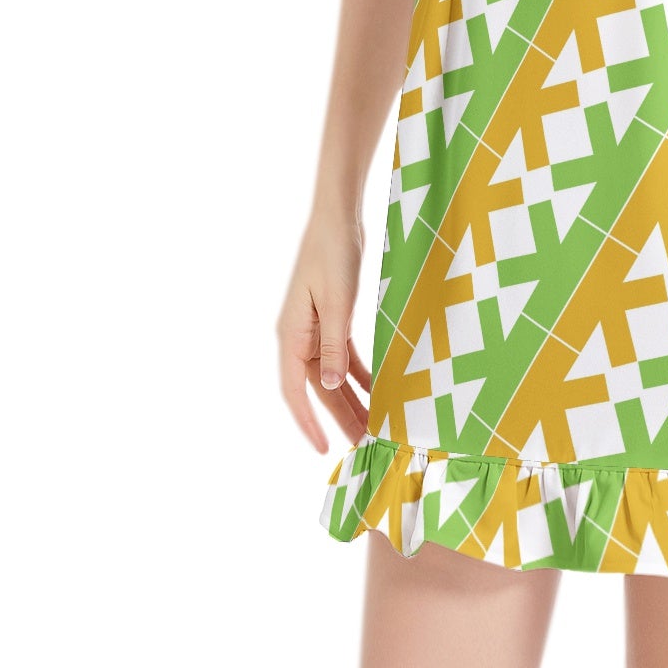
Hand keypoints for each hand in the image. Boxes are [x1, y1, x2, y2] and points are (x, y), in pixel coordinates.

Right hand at [275, 212, 372, 454]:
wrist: (338, 219)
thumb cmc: (333, 255)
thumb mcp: (337, 303)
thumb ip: (332, 346)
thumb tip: (326, 386)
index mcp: (291, 334)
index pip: (294, 390)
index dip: (308, 422)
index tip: (323, 448)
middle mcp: (298, 337)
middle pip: (317, 388)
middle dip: (338, 418)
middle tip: (362, 446)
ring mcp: (315, 329)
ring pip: (332, 376)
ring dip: (351, 399)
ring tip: (372, 425)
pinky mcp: (332, 320)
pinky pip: (343, 357)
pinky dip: (359, 374)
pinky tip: (376, 390)